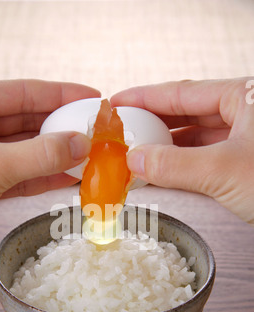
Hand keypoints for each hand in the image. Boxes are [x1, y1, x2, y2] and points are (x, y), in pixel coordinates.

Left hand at [0, 79, 99, 247]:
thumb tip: (81, 144)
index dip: (61, 95)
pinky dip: (45, 177)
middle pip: (29, 121)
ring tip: (90, 157)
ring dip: (58, 155)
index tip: (91, 99)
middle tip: (96, 132)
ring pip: (28, 150)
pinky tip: (69, 177)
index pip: (23, 92)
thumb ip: (38, 155)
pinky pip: (22, 174)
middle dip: (63, 128)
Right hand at [111, 78, 253, 224]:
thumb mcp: (223, 171)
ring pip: (194, 141)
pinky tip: (158, 173)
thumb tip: (133, 160)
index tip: (117, 102)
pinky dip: (179, 168)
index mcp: (244, 96)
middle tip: (120, 133)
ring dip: (163, 150)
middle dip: (151, 125)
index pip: (183, 92)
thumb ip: (173, 165)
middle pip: (186, 114)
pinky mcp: (242, 167)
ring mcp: (243, 141)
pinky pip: (202, 162)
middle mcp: (244, 114)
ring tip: (132, 156)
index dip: (145, 97)